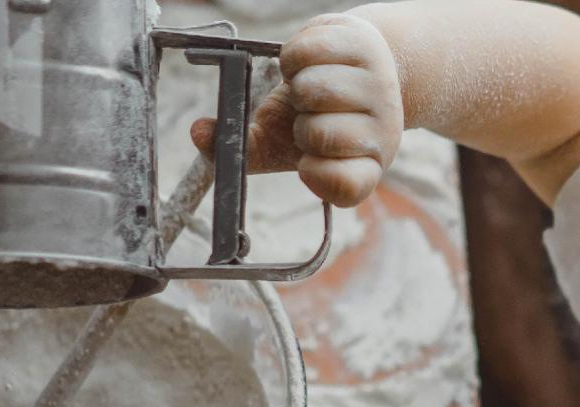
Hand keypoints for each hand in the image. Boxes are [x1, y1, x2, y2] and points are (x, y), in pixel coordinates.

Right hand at [190, 13, 402, 207]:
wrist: (353, 65)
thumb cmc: (310, 113)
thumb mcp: (279, 142)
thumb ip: (241, 149)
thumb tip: (198, 133)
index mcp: (366, 167)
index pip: (346, 186)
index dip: (316, 176)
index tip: (305, 165)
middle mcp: (381, 132)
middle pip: (318, 136)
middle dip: (299, 123)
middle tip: (307, 116)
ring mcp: (378, 88)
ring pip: (314, 91)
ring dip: (297, 86)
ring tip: (308, 89)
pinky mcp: (364, 46)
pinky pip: (308, 53)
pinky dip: (292, 58)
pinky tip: (307, 64)